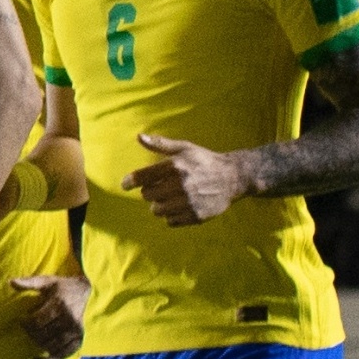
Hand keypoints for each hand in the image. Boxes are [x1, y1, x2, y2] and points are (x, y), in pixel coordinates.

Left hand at [11, 271, 88, 358]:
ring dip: (40, 345)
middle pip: (43, 335)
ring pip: (53, 346)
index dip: (25, 324)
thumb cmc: (61, 287)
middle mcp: (69, 319)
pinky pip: (65, 353)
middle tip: (28, 330)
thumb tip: (10, 282)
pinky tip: (43, 355)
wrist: (84, 291)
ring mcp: (76, 330)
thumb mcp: (45, 281)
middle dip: (31, 334)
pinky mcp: (80, 338)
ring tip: (35, 337)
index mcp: (59, 304)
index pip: (37, 322)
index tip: (21, 321)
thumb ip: (28, 282)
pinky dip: (53, 357)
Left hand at [129, 131, 251, 225]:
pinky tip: (179, 206)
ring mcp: (189, 202)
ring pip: (157, 211)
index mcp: (175, 166)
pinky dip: (171, 216)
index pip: (143, 177)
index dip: (130, 182)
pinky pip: (170, 221)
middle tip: (160, 187)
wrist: (233, 177)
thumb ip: (160, 144)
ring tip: (169, 197)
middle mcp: (181, 185)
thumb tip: (138, 137)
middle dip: (150, 192)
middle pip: (148, 196)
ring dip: (159, 205)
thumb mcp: (184, 148)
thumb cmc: (204, 161)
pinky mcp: (196, 216)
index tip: (125, 185)